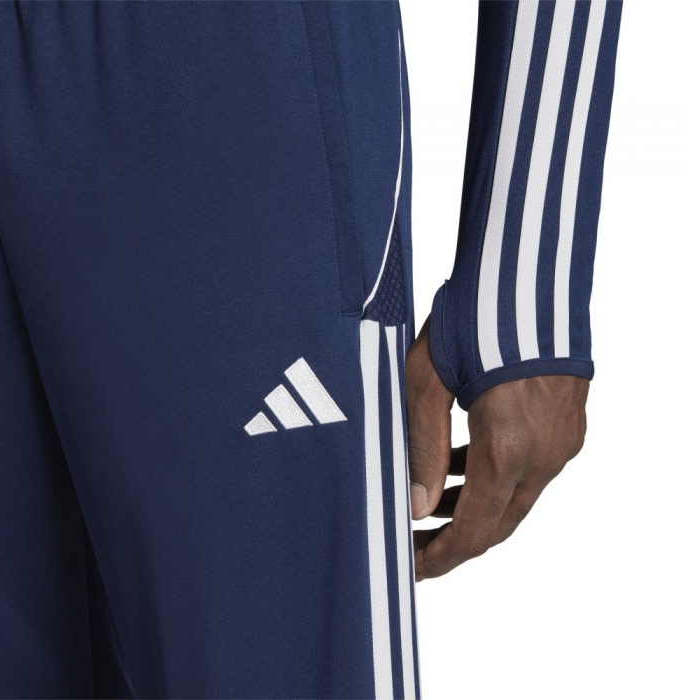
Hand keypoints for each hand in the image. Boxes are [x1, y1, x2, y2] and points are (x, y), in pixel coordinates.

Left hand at [406, 317, 588, 579]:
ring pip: (514, 497)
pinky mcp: (566, 424)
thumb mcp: (426, 381)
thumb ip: (421, 448)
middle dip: (453, 539)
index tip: (412, 569)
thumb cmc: (473, 319)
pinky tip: (459, 465)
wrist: (527, 277)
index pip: (473, 531)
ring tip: (426, 504)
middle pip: (497, 523)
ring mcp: (562, 440)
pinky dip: (493, 477)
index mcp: (509, 448)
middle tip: (413, 544)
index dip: (441, 557)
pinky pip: (529, 469)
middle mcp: (545, 454)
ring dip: (472, 507)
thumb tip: (414, 505)